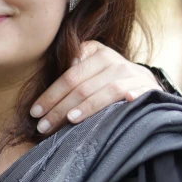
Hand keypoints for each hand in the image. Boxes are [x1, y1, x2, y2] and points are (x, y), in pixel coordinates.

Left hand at [30, 41, 159, 132]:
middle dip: (60, 109)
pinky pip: (135, 94)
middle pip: (83, 87)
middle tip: (43, 126)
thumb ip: (72, 71)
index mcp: (97, 54)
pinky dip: (129, 99)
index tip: (35, 112)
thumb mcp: (91, 66)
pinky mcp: (146, 89)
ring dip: (87, 107)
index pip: (69, 77)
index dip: (50, 95)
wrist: (144, 82)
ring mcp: (132, 76)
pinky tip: (118, 107)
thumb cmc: (108, 78)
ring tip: (69, 120)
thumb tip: (47, 92)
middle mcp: (115, 63)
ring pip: (106, 92)